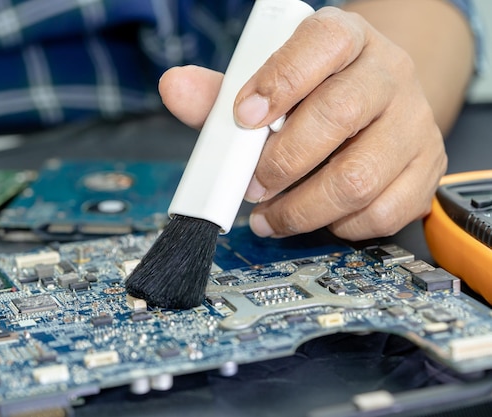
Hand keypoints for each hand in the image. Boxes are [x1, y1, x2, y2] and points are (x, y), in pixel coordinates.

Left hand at [158, 7, 446, 240]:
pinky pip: (382, 212)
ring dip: (301, 208)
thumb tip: (174, 89)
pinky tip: (317, 218)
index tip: (242, 116)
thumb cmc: (315, 94)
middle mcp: (389, 74)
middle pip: (339, 115)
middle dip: (281, 162)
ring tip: (269, 215)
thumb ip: (222, 91)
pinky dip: (338, 226)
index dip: (279, 81)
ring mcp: (414, 124)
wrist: (377, 106)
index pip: (322, 44)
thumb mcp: (269, 82)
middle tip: (250, 185)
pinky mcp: (426, 169)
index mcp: (346, 39)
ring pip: (358, 177)